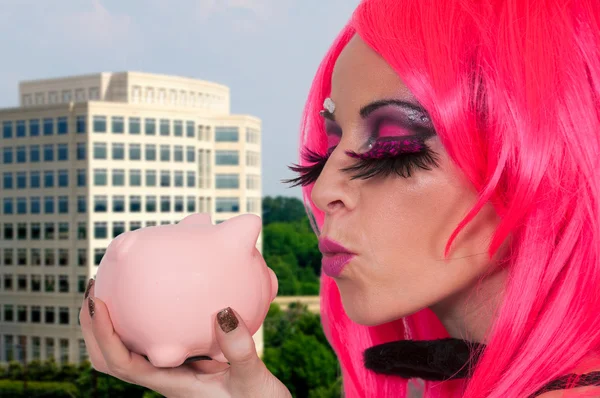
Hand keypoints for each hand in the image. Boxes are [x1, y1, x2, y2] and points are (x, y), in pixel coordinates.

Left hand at [79, 279, 291, 397]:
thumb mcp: (253, 380)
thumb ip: (240, 350)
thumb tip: (224, 311)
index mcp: (170, 384)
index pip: (120, 362)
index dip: (102, 333)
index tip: (97, 300)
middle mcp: (165, 376)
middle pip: (109, 357)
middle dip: (92, 326)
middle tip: (95, 285)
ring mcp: (174, 369)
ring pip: (127, 350)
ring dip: (112, 322)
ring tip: (117, 284)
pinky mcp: (187, 362)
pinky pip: (155, 338)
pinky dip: (146, 317)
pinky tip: (165, 293)